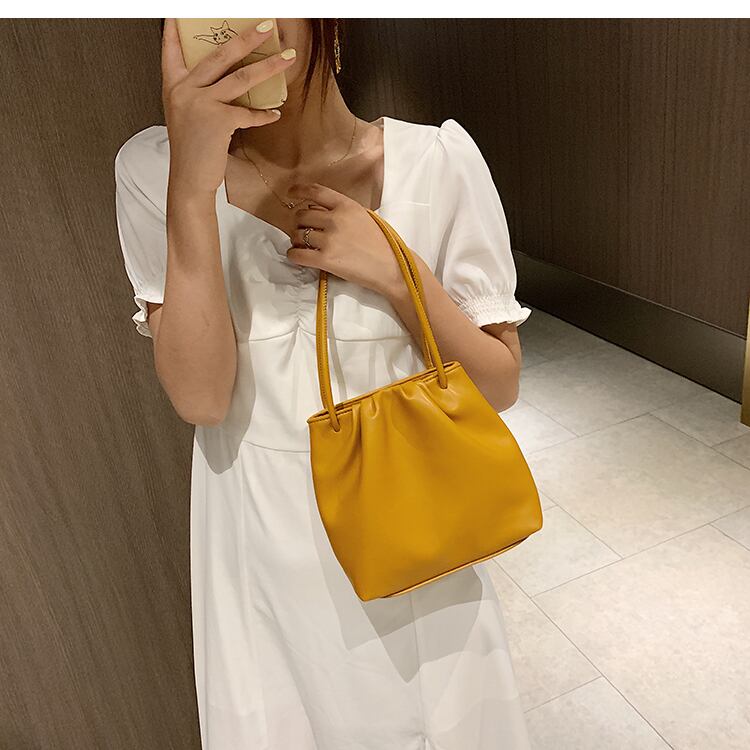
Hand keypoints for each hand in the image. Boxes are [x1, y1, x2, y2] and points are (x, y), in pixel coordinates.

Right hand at [160, 18, 297, 193]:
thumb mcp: (184, 114)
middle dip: (247, 37)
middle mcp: (184, 90)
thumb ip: (197, 93)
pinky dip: (263, 114)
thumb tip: (225, 77)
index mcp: (173, 85)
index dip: (179, 28)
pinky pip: (248, 112)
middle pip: (220, 54)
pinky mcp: (217, 121)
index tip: (185, 12)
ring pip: (240, 77)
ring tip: (287, 57)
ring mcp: (200, 104)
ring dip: (268, 66)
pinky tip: (274, 113)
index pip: (173, 48)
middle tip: (267, 25)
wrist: (188, 179)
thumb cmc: (190, 149)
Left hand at [284, 182, 403, 296]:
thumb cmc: (383, 244)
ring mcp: (330, 239)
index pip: (316, 191)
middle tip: (303, 231)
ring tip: (303, 246)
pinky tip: (297, 256)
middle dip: (299, 223)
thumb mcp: (364, 217)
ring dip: (297, 240)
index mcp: (347, 206)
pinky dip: (293, 255)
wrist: (392, 268)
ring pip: (297, 235)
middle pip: (301, 215)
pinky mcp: (326, 260)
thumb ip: (343, 211)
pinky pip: (297, 255)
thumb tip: (320, 211)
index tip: (291, 193)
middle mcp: (336, 219)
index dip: (299, 190)